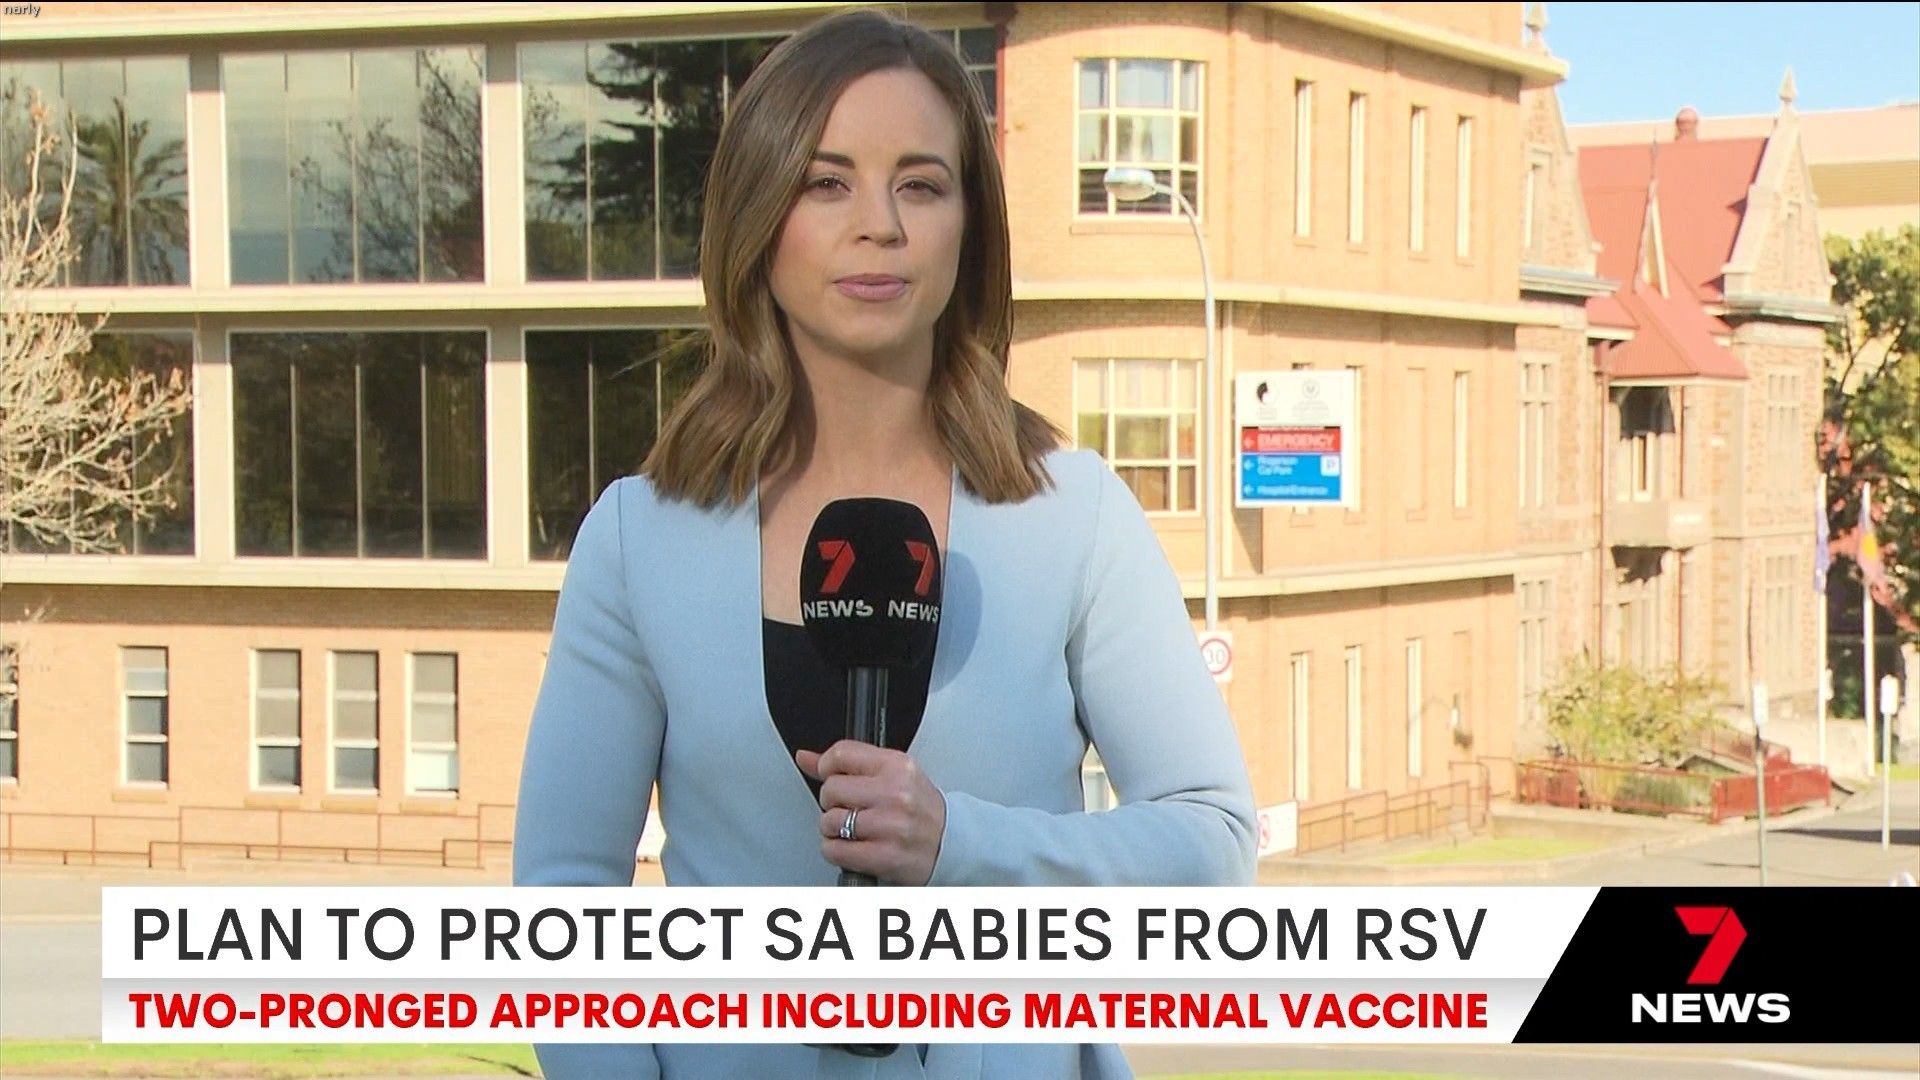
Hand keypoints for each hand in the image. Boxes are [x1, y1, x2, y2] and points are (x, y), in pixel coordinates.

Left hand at [796, 740, 946, 885]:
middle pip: (831, 789)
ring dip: (834, 829)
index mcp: (898, 766)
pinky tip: (853, 846)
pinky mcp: (884, 856)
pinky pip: (834, 850)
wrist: (952, 844)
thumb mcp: (893, 776)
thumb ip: (849, 765)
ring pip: (829, 821)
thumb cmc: (921, 810)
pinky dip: (836, 850)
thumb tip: (806, 758)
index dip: (827, 766)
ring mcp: (890, 825)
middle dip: (832, 802)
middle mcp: (895, 793)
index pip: (842, 754)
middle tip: (850, 808)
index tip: (831, 776)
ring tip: (854, 829)